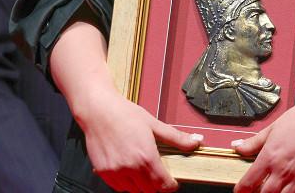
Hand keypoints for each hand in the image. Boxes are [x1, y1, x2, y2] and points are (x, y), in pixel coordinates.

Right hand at [76, 88, 202, 191]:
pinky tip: (128, 171)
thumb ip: (176, 137)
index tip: (172, 182)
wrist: (97, 110)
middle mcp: (131, 167)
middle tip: (158, 175)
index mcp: (146, 156)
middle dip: (157, 186)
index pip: (163, 185)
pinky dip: (126, 184)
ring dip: (141, 186)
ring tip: (142, 172)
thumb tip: (197, 141)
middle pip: (150, 191)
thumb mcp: (153, 124)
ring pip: (134, 191)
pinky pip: (119, 187)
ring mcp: (115, 171)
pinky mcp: (103, 172)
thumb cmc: (124, 114)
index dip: (170, 186)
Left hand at [232, 104, 294, 192]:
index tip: (240, 191)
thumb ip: (253, 142)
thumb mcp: (271, 129)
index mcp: (269, 157)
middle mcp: (282, 171)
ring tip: (273, 190)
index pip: (249, 182)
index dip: (241, 190)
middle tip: (256, 191)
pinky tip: (290, 191)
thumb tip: (236, 146)